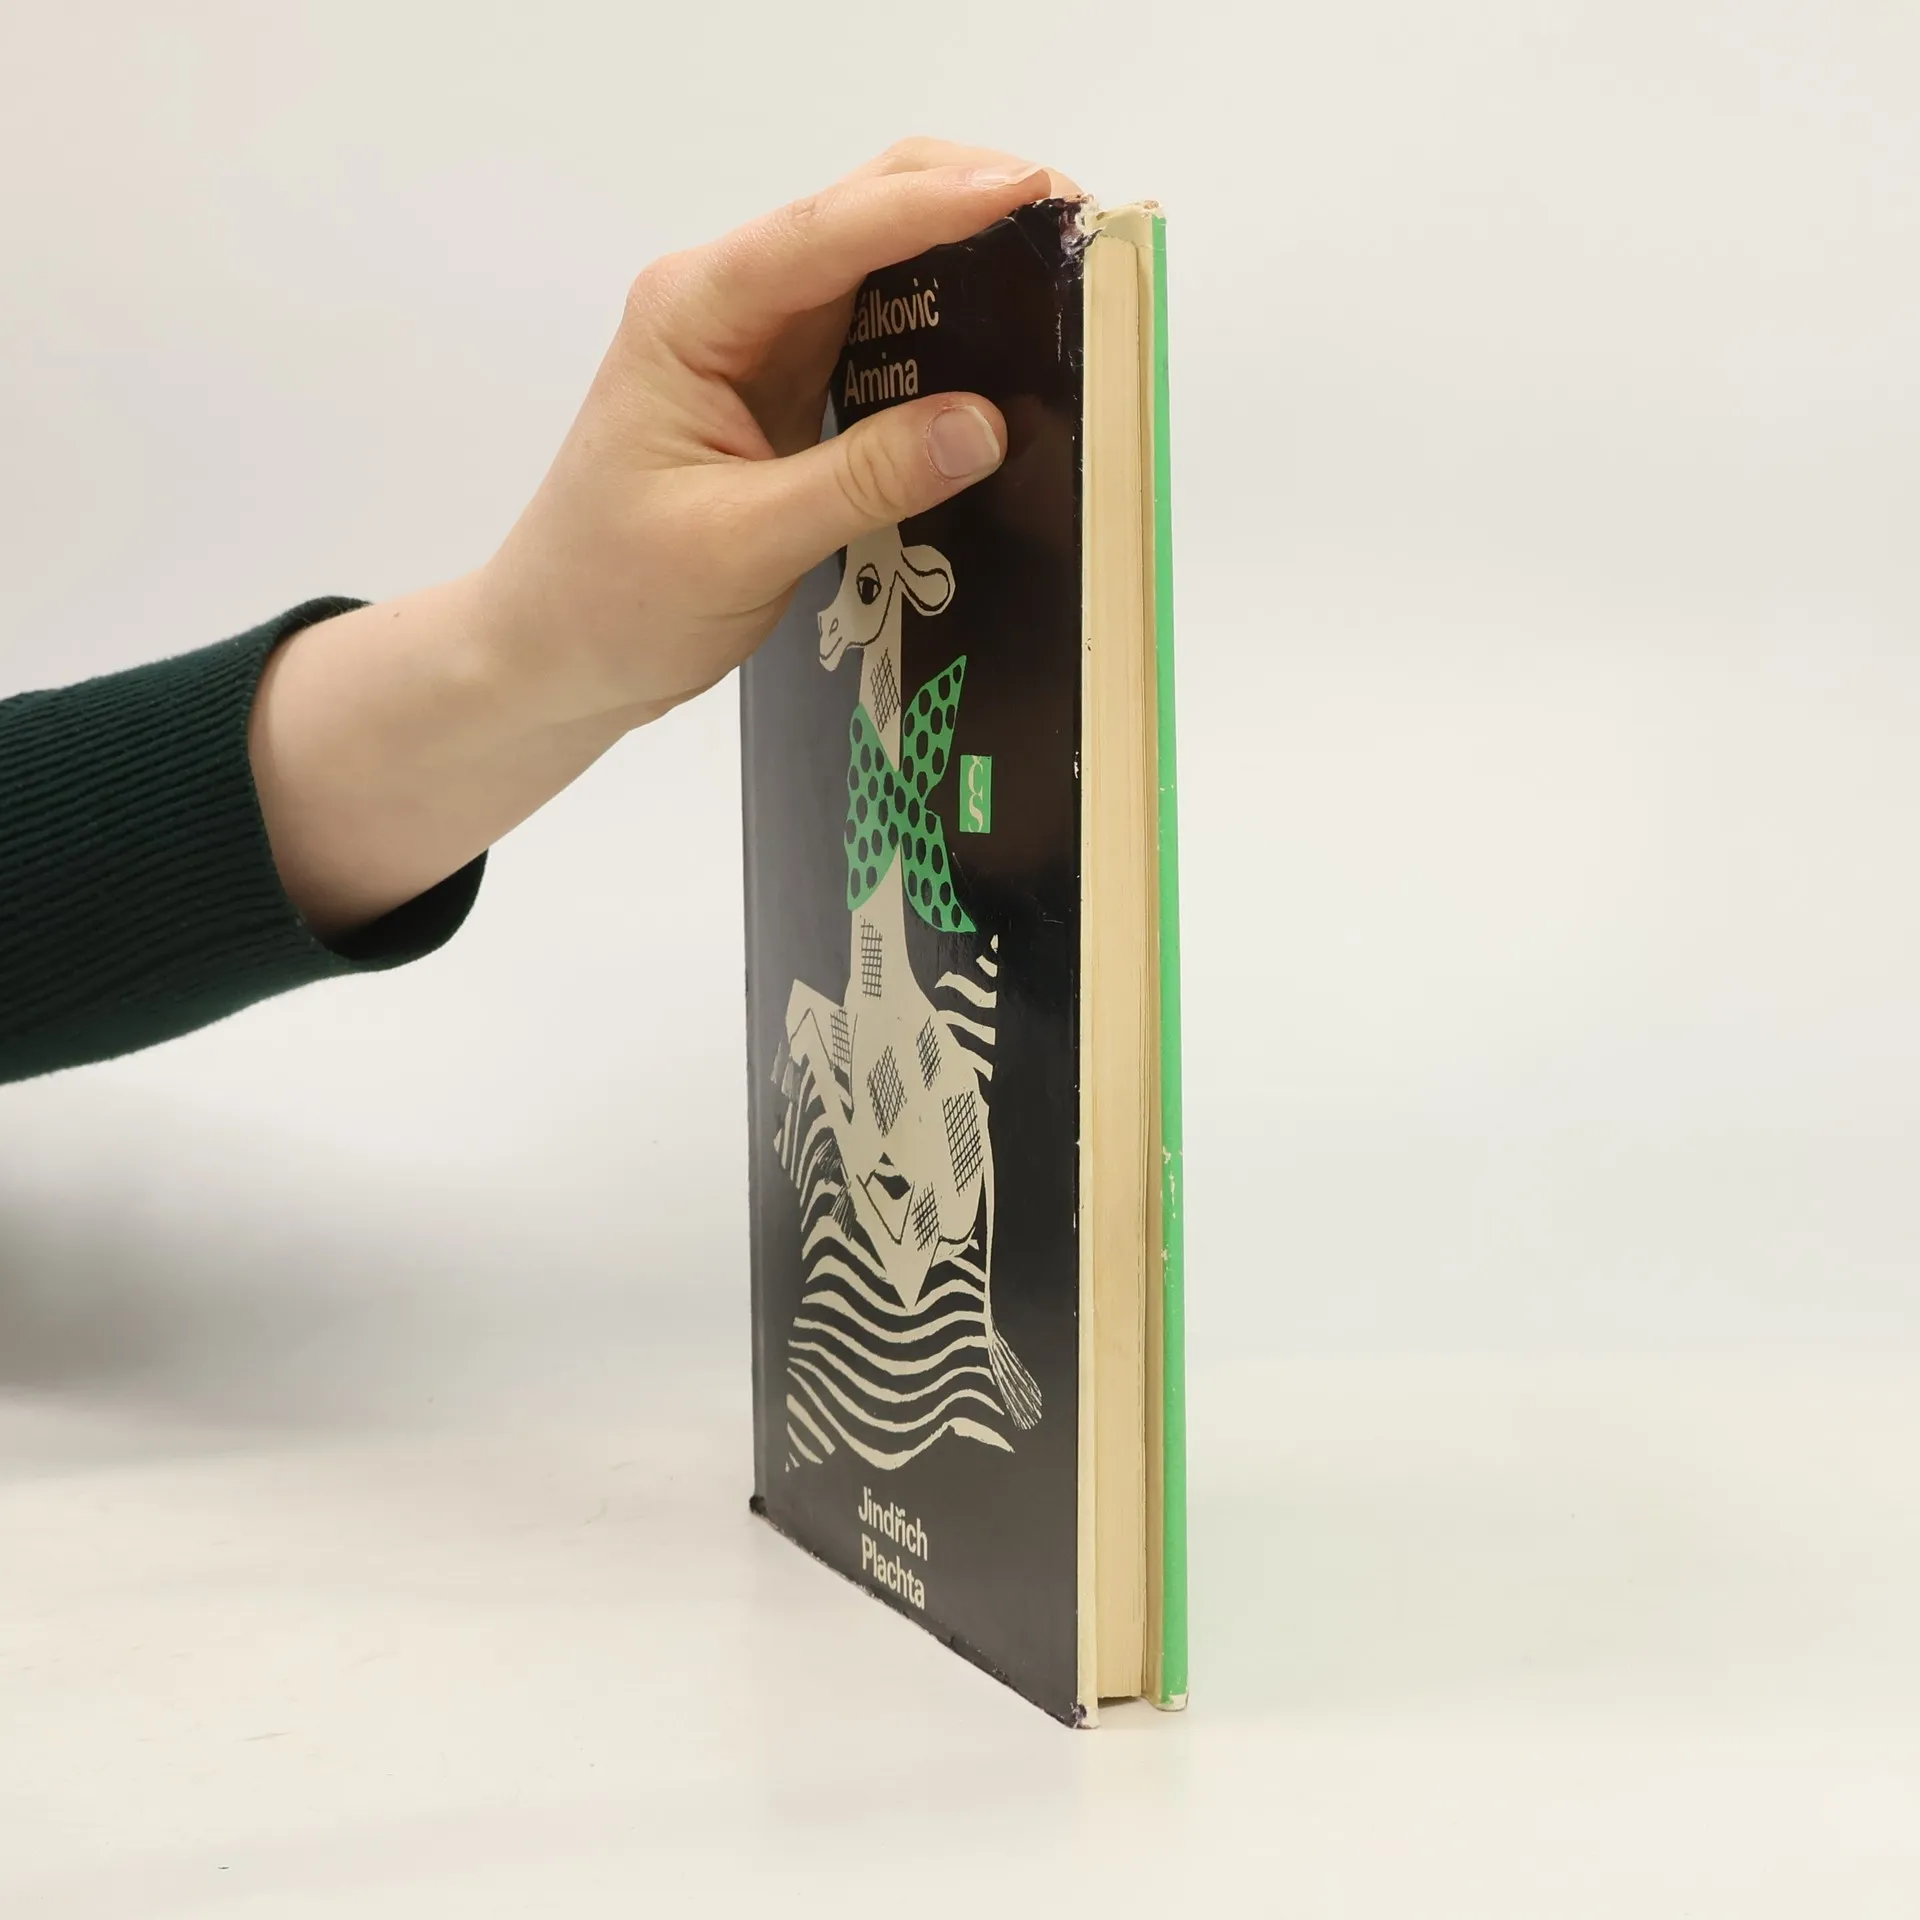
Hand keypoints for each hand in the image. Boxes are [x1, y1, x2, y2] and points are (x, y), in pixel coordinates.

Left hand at [250, 141, 1075, 938]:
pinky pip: (878, 341)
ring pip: (878, 269)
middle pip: (859, 214)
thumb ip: (863, 481)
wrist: (552, 651)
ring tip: (1057, 279)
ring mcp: (757, 346)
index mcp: (693, 314)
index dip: (934, 207)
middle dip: (965, 203)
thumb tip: (984, 423)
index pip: (826, 235)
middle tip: (1072, 230)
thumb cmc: (613, 598)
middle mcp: (727, 306)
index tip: (1031, 195)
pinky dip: (942, 333)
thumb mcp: (742, 546)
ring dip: (964, 262)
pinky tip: (1000, 347)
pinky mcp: (784, 393)